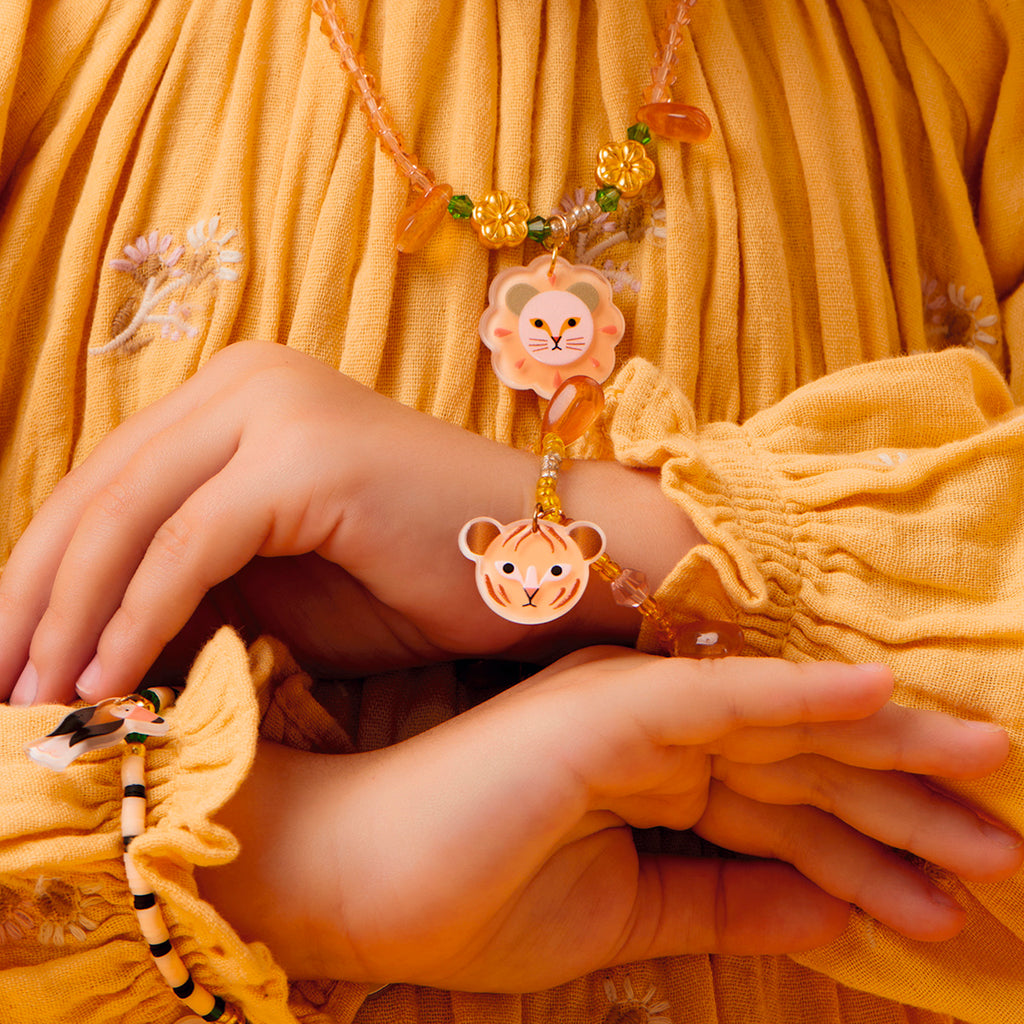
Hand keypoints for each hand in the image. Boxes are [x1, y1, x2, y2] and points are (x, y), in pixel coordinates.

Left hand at [0, 342, 700, 703]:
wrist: (547, 560)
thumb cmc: (422, 579)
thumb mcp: (276, 585)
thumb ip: (188, 584)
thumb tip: (82, 637)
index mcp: (238, 396)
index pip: (105, 484)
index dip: (38, 576)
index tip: (6, 659)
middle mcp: (248, 380)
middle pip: (97, 493)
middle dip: (31, 600)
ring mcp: (277, 407)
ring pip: (128, 515)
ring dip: (69, 618)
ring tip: (35, 704)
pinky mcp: (308, 454)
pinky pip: (192, 544)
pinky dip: (137, 617)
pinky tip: (104, 681)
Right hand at [195, 653, 1020, 992]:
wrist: (350, 878)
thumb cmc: (464, 897)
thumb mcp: (620, 915)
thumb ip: (721, 902)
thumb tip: (826, 914)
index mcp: (647, 767)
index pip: (778, 805)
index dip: (870, 844)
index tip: (956, 888)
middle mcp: (648, 721)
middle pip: (798, 765)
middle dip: (906, 802)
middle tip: (1009, 838)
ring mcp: (628, 705)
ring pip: (782, 735)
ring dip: (890, 767)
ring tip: (992, 793)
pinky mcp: (607, 707)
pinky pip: (726, 699)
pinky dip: (807, 700)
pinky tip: (888, 700)